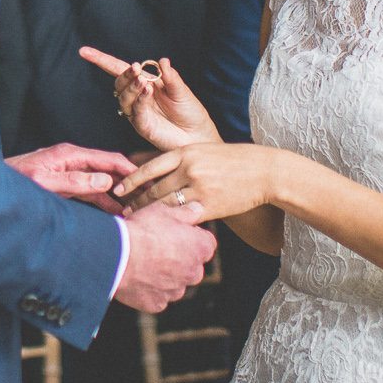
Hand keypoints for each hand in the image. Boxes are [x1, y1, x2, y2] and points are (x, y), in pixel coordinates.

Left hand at [6, 143, 135, 211]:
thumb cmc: (15, 182)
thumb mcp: (45, 182)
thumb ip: (74, 182)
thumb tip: (104, 181)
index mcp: (70, 155)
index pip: (108, 159)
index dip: (129, 170)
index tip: (146, 181)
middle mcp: (72, 161)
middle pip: (109, 170)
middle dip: (129, 183)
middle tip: (149, 198)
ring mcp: (69, 173)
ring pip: (102, 183)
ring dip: (119, 195)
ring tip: (137, 210)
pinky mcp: (65, 186)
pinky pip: (91, 193)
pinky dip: (105, 202)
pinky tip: (117, 214)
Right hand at [79, 47, 218, 149]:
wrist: (199, 136)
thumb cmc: (191, 112)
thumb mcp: (182, 91)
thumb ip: (171, 77)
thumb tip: (162, 60)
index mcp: (146, 82)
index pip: (119, 69)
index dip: (101, 60)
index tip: (84, 52)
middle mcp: (138, 96)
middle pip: (119, 82)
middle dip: (124, 74)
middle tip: (135, 69)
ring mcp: (138, 111)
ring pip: (124, 96)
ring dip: (131, 87)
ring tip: (144, 82)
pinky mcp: (142, 125)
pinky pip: (135, 110)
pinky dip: (139, 99)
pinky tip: (147, 92)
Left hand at [112, 142, 285, 222]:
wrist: (264, 171)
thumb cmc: (235, 160)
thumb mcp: (204, 151)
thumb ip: (182, 161)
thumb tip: (159, 173)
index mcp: (185, 152)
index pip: (150, 168)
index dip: (131, 180)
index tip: (118, 190)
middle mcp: (189, 169)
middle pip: (154, 189)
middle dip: (137, 202)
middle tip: (123, 212)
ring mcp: (199, 188)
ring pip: (166, 205)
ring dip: (150, 215)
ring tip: (138, 223)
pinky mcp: (210, 206)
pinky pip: (185, 217)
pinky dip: (173, 224)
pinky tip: (164, 230)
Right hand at [112, 201, 215, 312]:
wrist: (116, 255)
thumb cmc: (143, 230)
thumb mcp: (164, 211)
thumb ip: (186, 212)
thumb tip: (198, 209)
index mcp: (201, 248)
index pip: (206, 242)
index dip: (191, 236)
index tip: (176, 232)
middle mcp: (194, 273)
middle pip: (192, 266)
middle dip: (181, 258)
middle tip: (158, 246)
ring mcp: (176, 291)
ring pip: (175, 283)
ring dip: (166, 275)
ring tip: (144, 262)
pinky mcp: (157, 303)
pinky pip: (158, 296)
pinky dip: (150, 289)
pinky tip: (137, 277)